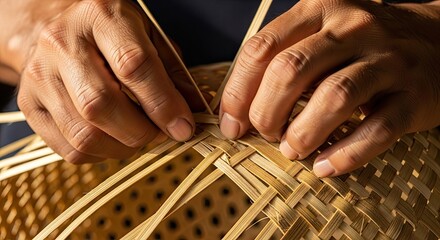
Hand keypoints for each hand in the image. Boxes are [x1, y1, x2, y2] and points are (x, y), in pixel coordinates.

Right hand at [6, 0, 196, 162]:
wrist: (54, 28)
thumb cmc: (109, 33)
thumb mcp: (146, 35)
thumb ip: (172, 71)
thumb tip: (196, 109)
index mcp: (100, 17)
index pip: (133, 65)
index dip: (163, 104)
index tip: (183, 127)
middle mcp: (62, 44)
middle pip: (101, 105)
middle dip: (141, 132)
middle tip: (160, 135)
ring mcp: (40, 76)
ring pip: (83, 134)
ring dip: (122, 148)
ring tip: (138, 137)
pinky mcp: (29, 105)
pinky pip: (68, 149)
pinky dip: (100, 155)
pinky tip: (113, 139)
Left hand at [220, 0, 439, 176]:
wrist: (436, 41)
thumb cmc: (361, 45)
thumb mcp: (320, 35)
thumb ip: (281, 61)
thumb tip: (237, 109)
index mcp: (318, 10)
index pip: (262, 48)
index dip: (238, 91)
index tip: (231, 122)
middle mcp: (352, 27)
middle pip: (291, 71)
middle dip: (266, 112)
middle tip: (264, 134)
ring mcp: (387, 60)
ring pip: (334, 97)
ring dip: (303, 133)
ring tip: (292, 151)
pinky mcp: (414, 95)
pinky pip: (377, 130)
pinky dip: (346, 154)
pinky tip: (325, 167)